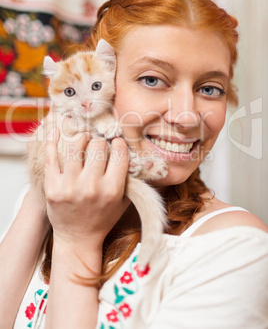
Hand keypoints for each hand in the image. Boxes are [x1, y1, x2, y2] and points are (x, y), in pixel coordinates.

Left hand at [44, 129, 129, 250]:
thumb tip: (135, 153)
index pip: (119, 152)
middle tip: (98, 146)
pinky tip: (56, 131)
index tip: (115, 144)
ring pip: (75, 146)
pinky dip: (52, 140)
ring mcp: (69, 186)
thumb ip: (131, 179)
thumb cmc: (102, 219)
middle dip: (100, 142)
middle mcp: (91, 187)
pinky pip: (51, 157)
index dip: (118, 144)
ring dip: (80, 139)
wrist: (78, 240)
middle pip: (98, 145)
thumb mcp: (123, 202)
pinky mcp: (52, 187)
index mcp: (112, 189)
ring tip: (82, 140)